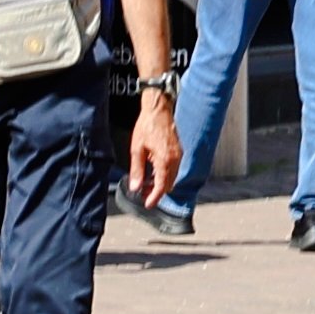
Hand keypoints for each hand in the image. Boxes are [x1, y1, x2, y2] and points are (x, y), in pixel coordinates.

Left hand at [125, 96, 182, 212]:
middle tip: (143, 193)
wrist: (158, 109)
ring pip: (172, 177)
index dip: (154, 198)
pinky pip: (174, 169)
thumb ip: (137, 170)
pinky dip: (165, 174)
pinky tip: (153, 172)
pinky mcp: (178, 151)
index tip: (147, 204)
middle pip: (168, 184)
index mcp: (165, 160)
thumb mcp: (137, 149)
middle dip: (157, 191)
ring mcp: (179, 155)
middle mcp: (175, 159)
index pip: (162, 186)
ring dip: (161, 183)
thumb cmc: (147, 126)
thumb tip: (135, 187)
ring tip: (146, 183)